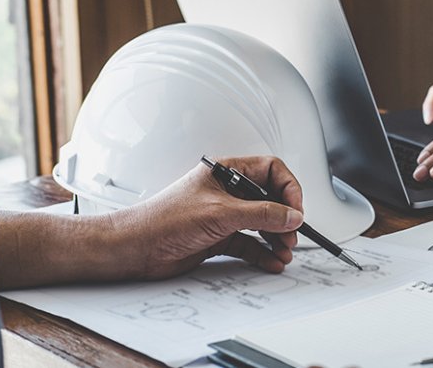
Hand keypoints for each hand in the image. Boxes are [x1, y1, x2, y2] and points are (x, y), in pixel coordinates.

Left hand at [109, 156, 304, 279]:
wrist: (136, 248)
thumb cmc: (163, 219)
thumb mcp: (221, 213)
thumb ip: (262, 214)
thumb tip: (292, 215)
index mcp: (227, 172)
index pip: (271, 171)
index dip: (288, 189)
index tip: (296, 210)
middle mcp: (227, 192)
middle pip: (270, 200)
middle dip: (284, 219)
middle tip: (291, 235)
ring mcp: (224, 215)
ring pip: (261, 224)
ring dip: (276, 239)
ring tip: (284, 251)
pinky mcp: (219, 237)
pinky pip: (250, 244)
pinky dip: (262, 253)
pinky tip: (270, 261)